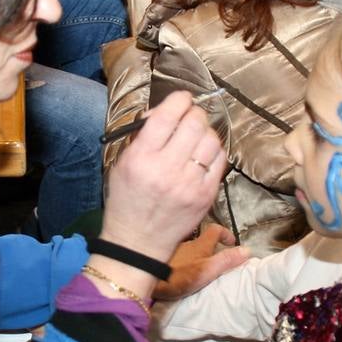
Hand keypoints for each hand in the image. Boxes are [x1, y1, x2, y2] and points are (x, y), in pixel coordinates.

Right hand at [100, 91, 225, 265]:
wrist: (137, 242)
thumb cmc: (127, 201)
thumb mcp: (122, 164)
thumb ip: (141, 136)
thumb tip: (163, 112)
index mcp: (141, 158)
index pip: (167, 116)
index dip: (178, 99)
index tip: (181, 98)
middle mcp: (166, 169)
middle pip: (194, 123)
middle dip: (195, 113)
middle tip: (191, 116)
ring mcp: (189, 184)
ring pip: (211, 139)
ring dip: (206, 131)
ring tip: (196, 136)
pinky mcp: (205, 195)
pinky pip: (220, 161)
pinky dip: (214, 151)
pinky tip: (203, 154)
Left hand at [154, 224, 250, 300]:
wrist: (140, 276)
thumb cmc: (176, 275)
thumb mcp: (206, 270)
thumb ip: (226, 261)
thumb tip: (247, 250)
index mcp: (199, 243)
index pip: (216, 230)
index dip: (225, 234)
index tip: (231, 242)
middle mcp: (184, 239)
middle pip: (198, 234)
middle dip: (207, 240)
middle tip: (213, 251)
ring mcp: (169, 245)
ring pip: (183, 239)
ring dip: (191, 245)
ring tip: (195, 259)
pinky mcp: (155, 250)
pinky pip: (169, 244)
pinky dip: (175, 249)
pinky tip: (174, 262)